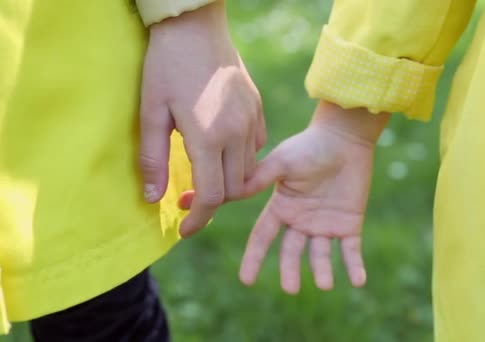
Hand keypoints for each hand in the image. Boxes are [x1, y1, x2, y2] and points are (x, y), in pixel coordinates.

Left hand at [139, 1, 265, 236]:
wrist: (195, 27)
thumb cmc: (166, 66)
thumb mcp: (151, 112)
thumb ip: (153, 159)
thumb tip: (153, 199)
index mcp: (208, 137)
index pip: (212, 195)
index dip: (198, 219)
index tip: (184, 230)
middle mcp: (236, 133)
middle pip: (234, 189)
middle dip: (213, 202)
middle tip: (188, 199)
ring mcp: (251, 120)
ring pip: (248, 171)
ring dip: (228, 182)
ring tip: (205, 175)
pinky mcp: (257, 108)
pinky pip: (256, 148)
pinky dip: (242, 160)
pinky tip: (222, 150)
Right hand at [237, 101, 389, 293]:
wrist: (344, 138)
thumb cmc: (310, 146)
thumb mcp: (282, 162)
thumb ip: (260, 177)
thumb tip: (233, 191)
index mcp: (282, 208)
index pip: (263, 237)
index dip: (254, 258)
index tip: (247, 281)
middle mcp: (301, 221)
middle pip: (291, 252)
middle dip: (290, 271)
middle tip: (291, 289)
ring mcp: (325, 224)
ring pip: (320, 255)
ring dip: (322, 271)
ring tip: (326, 284)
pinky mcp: (349, 224)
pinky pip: (350, 250)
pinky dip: (354, 266)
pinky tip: (359, 281)